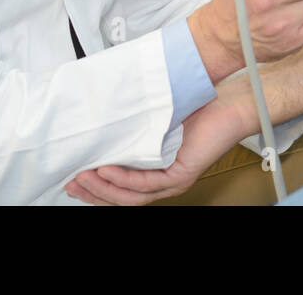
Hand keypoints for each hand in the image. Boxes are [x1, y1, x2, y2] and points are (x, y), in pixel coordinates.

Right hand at [66, 94, 246, 205]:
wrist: (231, 104)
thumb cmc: (198, 108)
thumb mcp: (155, 119)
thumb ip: (132, 129)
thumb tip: (103, 125)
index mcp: (156, 171)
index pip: (120, 189)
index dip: (95, 188)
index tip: (73, 179)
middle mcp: (164, 181)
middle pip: (121, 198)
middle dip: (92, 192)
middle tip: (71, 184)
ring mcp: (173, 181)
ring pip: (131, 195)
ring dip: (103, 188)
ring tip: (83, 178)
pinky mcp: (181, 175)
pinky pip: (147, 183)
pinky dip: (124, 179)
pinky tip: (107, 171)